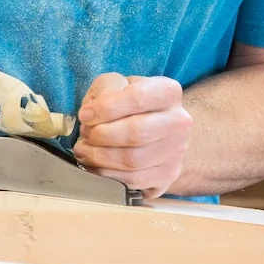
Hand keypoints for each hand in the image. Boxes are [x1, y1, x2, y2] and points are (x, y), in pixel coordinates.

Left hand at [74, 73, 192, 198]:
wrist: (158, 130)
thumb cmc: (132, 105)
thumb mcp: (117, 84)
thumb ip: (104, 90)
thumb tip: (90, 114)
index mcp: (168, 92)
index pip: (137, 98)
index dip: (105, 108)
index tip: (85, 115)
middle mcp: (179, 122)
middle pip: (136, 132)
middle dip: (101, 135)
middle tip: (85, 134)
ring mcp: (176, 151)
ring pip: (133, 160)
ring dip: (100, 156)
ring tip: (84, 149)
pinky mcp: (168, 175)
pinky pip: (133, 180)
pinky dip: (107, 174)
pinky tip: (96, 164)